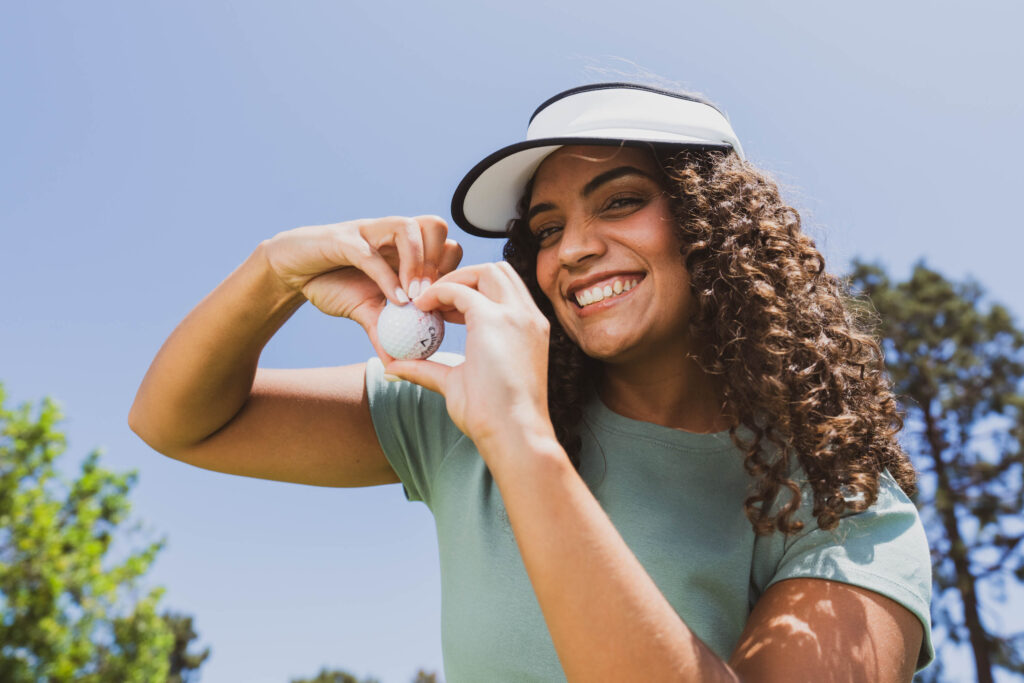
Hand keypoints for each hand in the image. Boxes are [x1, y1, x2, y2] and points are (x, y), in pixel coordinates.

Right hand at [263, 216, 461, 359]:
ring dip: (417, 262)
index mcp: (404, 248)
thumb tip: (400, 367)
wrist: (294, 272)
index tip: (445, 303)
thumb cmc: (333, 284)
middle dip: (442, 261)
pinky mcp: (344, 238)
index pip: (446, 245)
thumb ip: (385, 335)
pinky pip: (370, 253)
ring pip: (409, 227)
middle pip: (436, 226)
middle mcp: (391, 234)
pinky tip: (394, 300)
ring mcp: (369, 231)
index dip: (452, 271)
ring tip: (414, 296)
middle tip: (433, 295)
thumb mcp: (365, 313)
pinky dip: (386, 277)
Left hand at [385, 262, 555, 458]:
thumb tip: (393, 367)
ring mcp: (516, 315)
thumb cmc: (491, 418)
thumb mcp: (456, 384)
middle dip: (464, 276)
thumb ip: (428, 369)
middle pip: (498, 272)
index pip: (504, 290)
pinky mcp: (494, 319)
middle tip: (434, 298)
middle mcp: (528, 317)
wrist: (512, 433)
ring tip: (427, 301)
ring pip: (486, 270)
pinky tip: (420, 308)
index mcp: (529, 329)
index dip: (473, 292)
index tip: (445, 311)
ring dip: (454, 278)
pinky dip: (438, 292)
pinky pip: (460, 290)